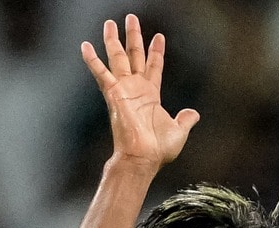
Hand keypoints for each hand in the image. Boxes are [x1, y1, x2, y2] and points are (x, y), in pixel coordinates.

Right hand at [81, 15, 199, 173]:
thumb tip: (194, 113)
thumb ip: (185, 119)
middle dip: (133, 36)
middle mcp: (136, 89)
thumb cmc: (158, 149)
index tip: (158, 36)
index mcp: (151, 95)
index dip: (156, 52)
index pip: (153, 67)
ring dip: (114, 40)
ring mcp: (124, 90)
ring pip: (117, 58)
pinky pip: (101, 73)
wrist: (143, 158)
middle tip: (131, 18)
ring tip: (110, 22)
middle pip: (134, 56)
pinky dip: (92, 60)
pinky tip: (85, 45)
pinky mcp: (113, 94)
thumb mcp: (179, 131)